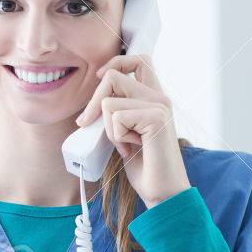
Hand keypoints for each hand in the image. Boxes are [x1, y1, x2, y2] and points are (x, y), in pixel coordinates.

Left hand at [75, 53, 190, 207]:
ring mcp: (160, 106)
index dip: (115, 64)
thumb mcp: (124, 133)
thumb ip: (116, 113)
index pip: (138, 59)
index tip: (100, 80)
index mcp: (154, 97)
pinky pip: (116, 117)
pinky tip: (132, 149)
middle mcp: (160, 97)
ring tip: (126, 145)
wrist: (163, 192)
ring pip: (110, 102)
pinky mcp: (156, 118)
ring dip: (108, 128)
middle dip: (94, 102)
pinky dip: (116, 136)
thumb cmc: (144, 166)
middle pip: (113, 76)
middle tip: (88, 124)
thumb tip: (92, 105)